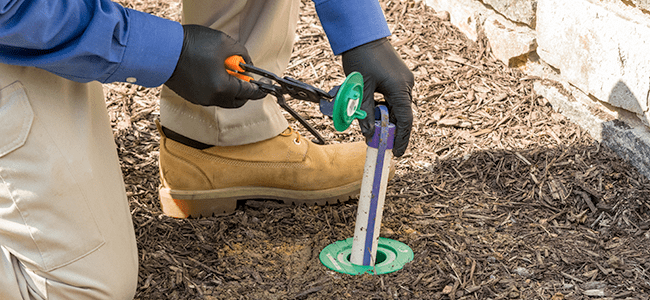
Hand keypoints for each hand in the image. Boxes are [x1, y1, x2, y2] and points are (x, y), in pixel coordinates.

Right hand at [164, 25, 265, 107]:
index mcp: (222, 87)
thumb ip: (242, 54)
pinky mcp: (191, 96)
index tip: (266, 87)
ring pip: (223, 100)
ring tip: (229, 74)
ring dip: (231, 91)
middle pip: (237, 102)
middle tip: (247, 79)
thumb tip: (248, 65)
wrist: (162, 48)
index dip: (260, 89)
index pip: (249, 93)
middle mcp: (212, 98)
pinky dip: (218, 90)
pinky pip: (211, 97)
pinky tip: (215, 75)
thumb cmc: (193, 44)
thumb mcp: (224, 43)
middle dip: (245, 93)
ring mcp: (200, 99)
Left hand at [341, 38, 413, 156]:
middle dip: (392, 131)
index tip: (396, 152)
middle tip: (382, 144)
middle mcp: (406, 85)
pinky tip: (374, 111)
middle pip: (403, 115)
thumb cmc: (361, 59)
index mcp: (400, 88)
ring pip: (398, 107)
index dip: (401, 139)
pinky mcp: (398, 77)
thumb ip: (365, 113)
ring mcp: (404, 80)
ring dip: (387, 119)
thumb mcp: (361, 89)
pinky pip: (394, 98)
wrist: (362, 36)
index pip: (405, 121)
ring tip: (374, 128)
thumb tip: (368, 134)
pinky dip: (386, 108)